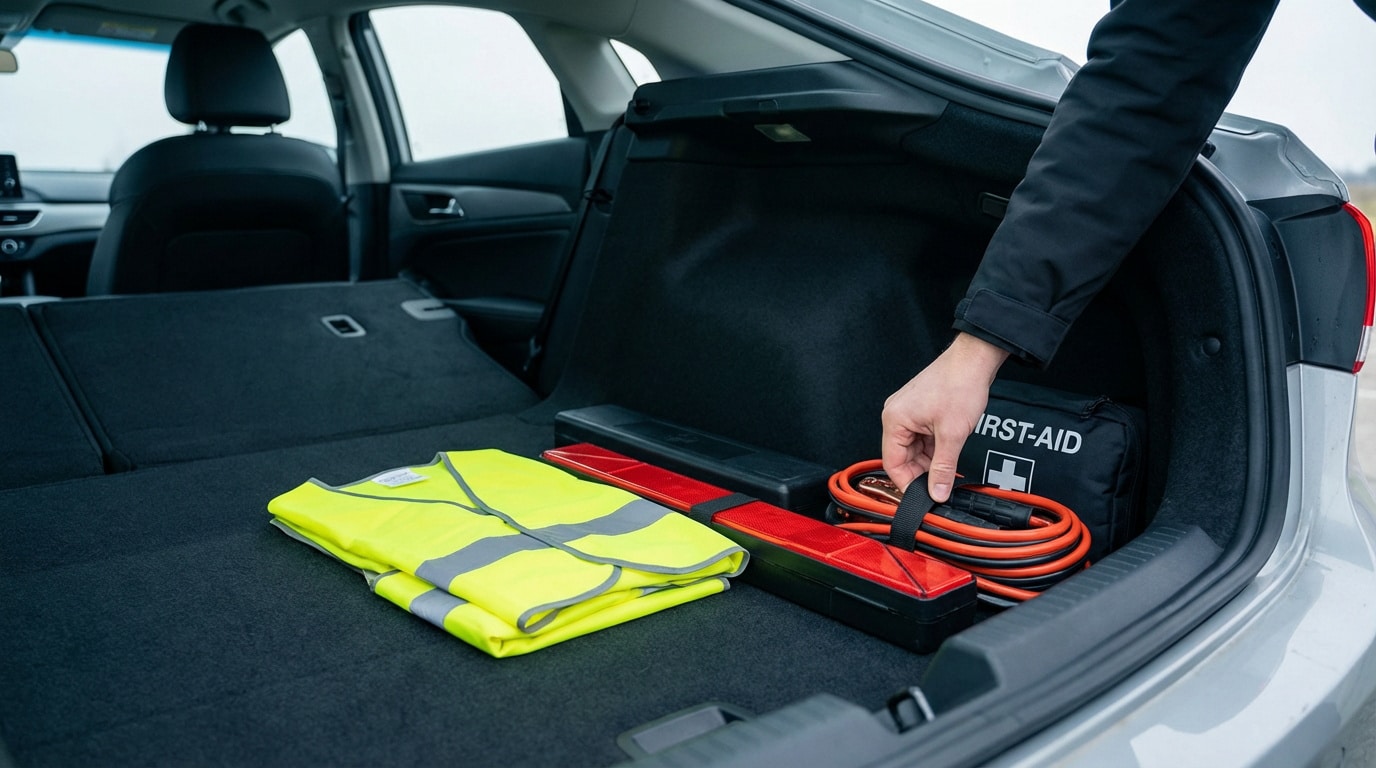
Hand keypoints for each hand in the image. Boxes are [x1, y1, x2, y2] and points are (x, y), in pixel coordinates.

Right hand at [881, 333, 1008, 501]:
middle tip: (940, 485)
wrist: (974, 360)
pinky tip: (948, 452)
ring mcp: (908, 413)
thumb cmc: (959, 385)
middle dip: (921, 472)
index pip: (892, 463)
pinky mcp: (921, 411)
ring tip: (949, 465)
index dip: (907, 483)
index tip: (923, 497)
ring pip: (914, 449)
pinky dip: (934, 448)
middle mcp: (896, 416)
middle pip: (903, 457)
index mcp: (894, 420)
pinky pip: (922, 438)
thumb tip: (936, 492)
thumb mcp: (952, 435)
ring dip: (930, 460)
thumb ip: (942, 468)